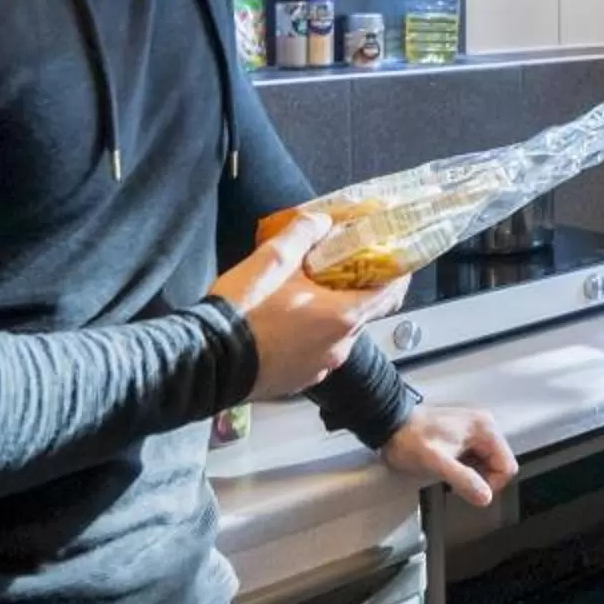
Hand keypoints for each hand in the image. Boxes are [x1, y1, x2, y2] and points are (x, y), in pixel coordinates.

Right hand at [210, 211, 410, 403]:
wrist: (206, 361)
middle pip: (361, 313)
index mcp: (343, 318)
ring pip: (337, 335)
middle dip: (354, 290)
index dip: (396, 274)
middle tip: (339, 268)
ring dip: (330, 314)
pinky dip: (311, 336)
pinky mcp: (299, 381)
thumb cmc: (244, 311)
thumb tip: (320, 221)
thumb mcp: (273, 259)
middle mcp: (339, 348)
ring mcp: (320, 369)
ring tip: (306, 293)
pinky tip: (288, 323)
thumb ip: (303, 233)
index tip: (394, 258)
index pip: (389, 295)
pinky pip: (316, 353)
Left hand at [382, 406, 517, 506]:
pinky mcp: (462, 430)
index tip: (469, 489)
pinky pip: (474, 454)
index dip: (491, 484)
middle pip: (498, 463)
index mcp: (484, 428)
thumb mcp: (437, 464)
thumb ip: (464, 480)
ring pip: (487, 460)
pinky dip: (464, 464)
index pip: (507, 466)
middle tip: (455, 481)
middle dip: (480, 477)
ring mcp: (473, 426)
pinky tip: (447, 464)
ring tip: (448, 471)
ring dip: (471, 471)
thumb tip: (485, 497)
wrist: (390, 424)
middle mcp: (483, 423)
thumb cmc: (410, 439)